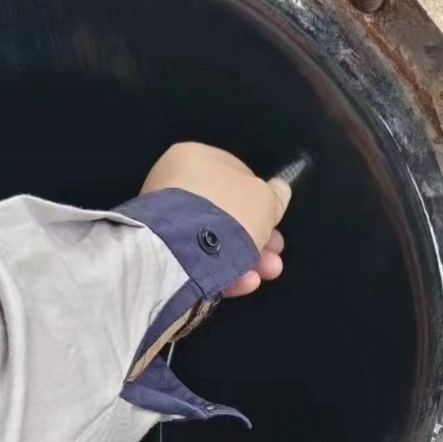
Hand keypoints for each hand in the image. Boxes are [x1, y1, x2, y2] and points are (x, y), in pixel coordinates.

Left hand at [140, 143, 290, 297]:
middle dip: (256, 239)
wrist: (185, 251)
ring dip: (245, 260)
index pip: (235, 176)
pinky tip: (243, 283)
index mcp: (196, 158)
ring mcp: (165, 222)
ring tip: (264, 275)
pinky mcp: (162, 254)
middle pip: (226, 214)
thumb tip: (280, 190)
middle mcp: (175, 185)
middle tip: (274, 256)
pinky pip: (197, 260)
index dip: (261, 202)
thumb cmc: (228, 213)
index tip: (275, 224)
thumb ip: (275, 196)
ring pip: (214, 242)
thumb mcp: (265, 199)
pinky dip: (222, 272)